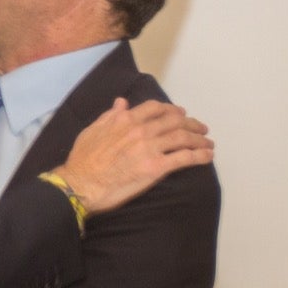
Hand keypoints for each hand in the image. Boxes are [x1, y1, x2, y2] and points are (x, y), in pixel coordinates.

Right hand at [56, 98, 213, 214]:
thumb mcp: (92, 130)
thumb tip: (121, 102)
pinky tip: (207, 156)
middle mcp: (141, 130)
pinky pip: (184, 158)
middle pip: (175, 121)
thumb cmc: (82, 160)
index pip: (155, 108)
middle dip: (191, 124)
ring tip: (208, 142)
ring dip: (199, 139)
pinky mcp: (156, 168)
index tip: (179, 113)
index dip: (171, 110)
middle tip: (200, 129)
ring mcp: (150, 148)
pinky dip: (200, 155)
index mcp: (125, 120)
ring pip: (183, 138)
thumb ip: (109, 116)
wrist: (80, 184)